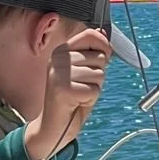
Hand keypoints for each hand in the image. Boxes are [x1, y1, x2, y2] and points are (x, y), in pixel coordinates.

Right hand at [24, 28, 111, 159]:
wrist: (54, 127)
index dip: (104, 46)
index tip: (104, 57)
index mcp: (61, 51)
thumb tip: (103, 33)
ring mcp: (59, 74)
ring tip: (79, 94)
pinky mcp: (64, 90)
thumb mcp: (82, 71)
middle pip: (99, 57)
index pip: (90, 35)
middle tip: (82, 86)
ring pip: (99, 74)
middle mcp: (58, 59)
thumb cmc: (71, 98)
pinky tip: (77, 102)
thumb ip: (91, 53)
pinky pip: (95, 89)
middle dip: (98, 74)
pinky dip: (91, 99)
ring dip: (94, 88)